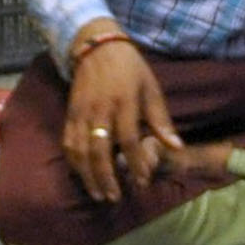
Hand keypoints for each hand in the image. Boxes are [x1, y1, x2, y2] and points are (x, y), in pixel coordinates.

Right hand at [60, 36, 179, 206]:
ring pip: (80, 150)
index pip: (129, 140)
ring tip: (98, 194)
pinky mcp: (69, 114)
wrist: (96, 46)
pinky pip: (68, 142)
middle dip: (107, 177)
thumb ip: (161, 120)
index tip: (142, 182)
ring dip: (88, 176)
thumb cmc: (130, 69)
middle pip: (99, 150)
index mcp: (124, 103)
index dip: (136, 164)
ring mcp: (82, 113)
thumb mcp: (151, 89)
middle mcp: (100, 110)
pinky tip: (82, 176)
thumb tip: (176, 147)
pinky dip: (74, 162)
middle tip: (115, 198)